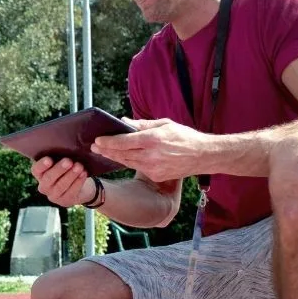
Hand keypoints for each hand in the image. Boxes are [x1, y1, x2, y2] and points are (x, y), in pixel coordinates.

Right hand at [31, 157, 93, 207]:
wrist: (79, 185)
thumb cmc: (68, 169)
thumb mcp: (61, 161)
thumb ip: (59, 156)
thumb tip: (65, 145)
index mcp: (40, 174)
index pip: (36, 169)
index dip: (41, 165)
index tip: (49, 159)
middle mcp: (44, 186)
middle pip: (49, 178)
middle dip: (59, 169)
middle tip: (69, 161)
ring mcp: (53, 195)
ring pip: (61, 186)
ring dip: (70, 175)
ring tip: (79, 166)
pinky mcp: (65, 201)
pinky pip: (71, 192)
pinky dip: (78, 182)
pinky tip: (84, 174)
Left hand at [91, 118, 210, 182]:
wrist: (203, 156)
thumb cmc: (184, 136)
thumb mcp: (164, 124)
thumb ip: (143, 124)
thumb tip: (124, 122)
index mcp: (153, 139)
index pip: (124, 142)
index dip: (108, 142)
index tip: (97, 140)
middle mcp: (151, 155)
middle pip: (122, 154)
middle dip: (106, 150)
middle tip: (94, 147)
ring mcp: (153, 167)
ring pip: (128, 162)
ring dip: (114, 157)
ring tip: (103, 152)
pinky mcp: (156, 176)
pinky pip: (138, 168)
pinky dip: (128, 162)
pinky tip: (120, 158)